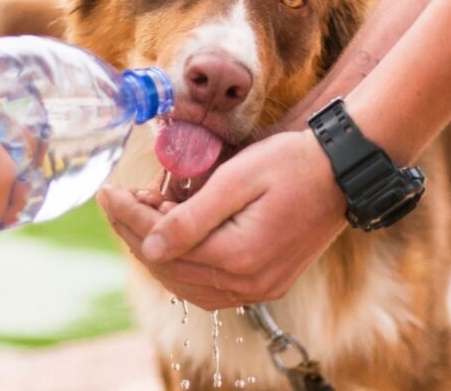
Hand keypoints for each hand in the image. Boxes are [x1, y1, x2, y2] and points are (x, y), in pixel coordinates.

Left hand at [98, 130, 346, 309]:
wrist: (343, 172)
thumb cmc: (293, 163)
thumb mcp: (238, 178)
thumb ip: (191, 217)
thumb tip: (148, 246)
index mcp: (239, 256)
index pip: (163, 244)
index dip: (129, 217)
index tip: (107, 192)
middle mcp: (249, 283)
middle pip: (171, 268)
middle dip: (136, 233)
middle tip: (120, 199)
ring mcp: (260, 288)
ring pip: (187, 284)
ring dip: (158, 251)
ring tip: (143, 214)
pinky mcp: (267, 283)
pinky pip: (211, 287)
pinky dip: (184, 266)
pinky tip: (173, 239)